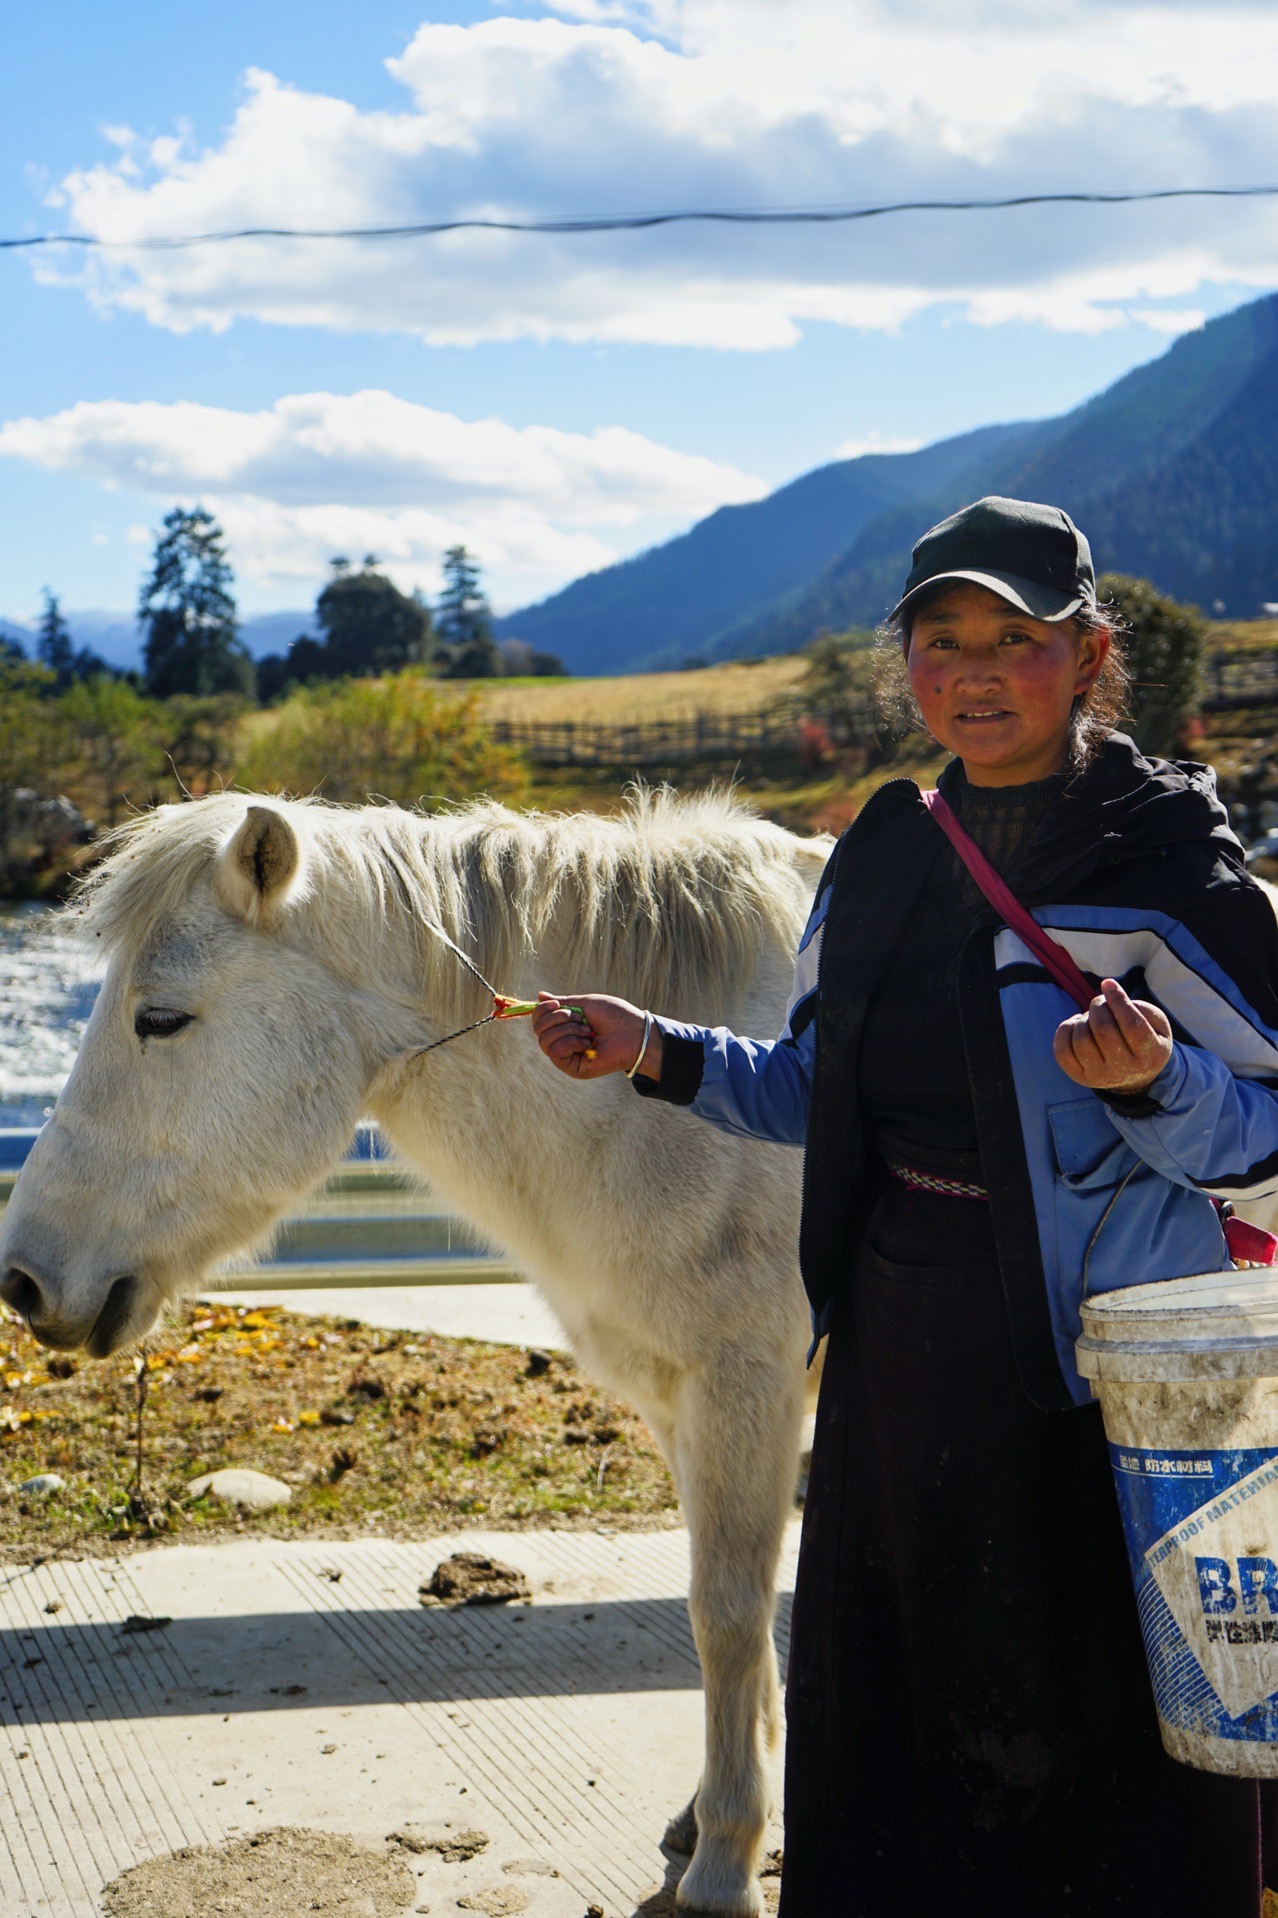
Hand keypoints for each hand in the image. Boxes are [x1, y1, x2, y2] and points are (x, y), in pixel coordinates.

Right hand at [531, 992, 662, 1081]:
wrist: (633, 1032)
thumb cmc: (614, 1016)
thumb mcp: (584, 1003)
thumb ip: (562, 1002)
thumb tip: (539, 996)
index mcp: (564, 1026)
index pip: (538, 1021)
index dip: (542, 1010)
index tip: (557, 1003)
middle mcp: (562, 1041)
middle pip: (538, 1030)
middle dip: (558, 1018)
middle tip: (580, 1018)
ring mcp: (567, 1056)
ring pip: (545, 1041)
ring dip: (567, 1030)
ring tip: (588, 1031)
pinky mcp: (572, 1068)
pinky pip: (555, 1052)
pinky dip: (570, 1042)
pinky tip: (587, 1043)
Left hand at [1052, 978, 1173, 1093]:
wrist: (1134, 1076)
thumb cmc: (1146, 1040)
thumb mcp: (1158, 1025)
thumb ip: (1143, 1009)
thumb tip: (1111, 993)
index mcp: (1149, 1055)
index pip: (1131, 1025)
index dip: (1118, 1000)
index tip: (1108, 983)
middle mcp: (1124, 1070)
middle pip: (1103, 1030)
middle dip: (1098, 1006)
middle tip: (1100, 1001)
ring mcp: (1099, 1077)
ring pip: (1081, 1039)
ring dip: (1084, 1018)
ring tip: (1092, 1016)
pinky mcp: (1079, 1077)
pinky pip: (1062, 1050)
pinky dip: (1066, 1030)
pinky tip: (1077, 1025)